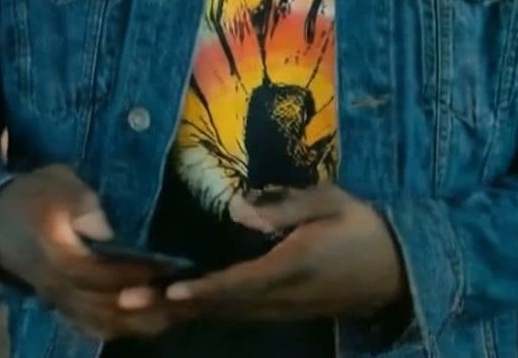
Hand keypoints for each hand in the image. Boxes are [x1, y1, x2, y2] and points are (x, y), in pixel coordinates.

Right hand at [0, 165, 167, 339]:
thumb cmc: (32, 196)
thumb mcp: (54, 182)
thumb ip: (79, 200)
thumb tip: (106, 228)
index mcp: (54, 255)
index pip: (96, 274)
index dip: (133, 273)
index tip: (169, 265)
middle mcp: (58, 287)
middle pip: (107, 307)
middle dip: (150, 302)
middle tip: (188, 292)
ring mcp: (61, 302)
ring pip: (106, 323)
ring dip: (145, 319)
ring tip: (182, 307)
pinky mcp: (65, 308)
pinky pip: (97, 327)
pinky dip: (128, 326)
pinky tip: (156, 318)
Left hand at [131, 185, 406, 322]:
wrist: (395, 272)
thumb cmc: (362, 228)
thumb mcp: (331, 203)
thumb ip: (285, 206)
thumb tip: (238, 208)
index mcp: (290, 268)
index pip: (236, 282)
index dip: (198, 289)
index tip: (164, 290)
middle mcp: (277, 297)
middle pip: (215, 306)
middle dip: (169, 305)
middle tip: (122, 300)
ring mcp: (276, 310)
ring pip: (219, 314)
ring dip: (177, 311)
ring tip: (133, 303)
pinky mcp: (276, 312)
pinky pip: (230, 313)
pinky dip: (198, 310)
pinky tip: (171, 303)